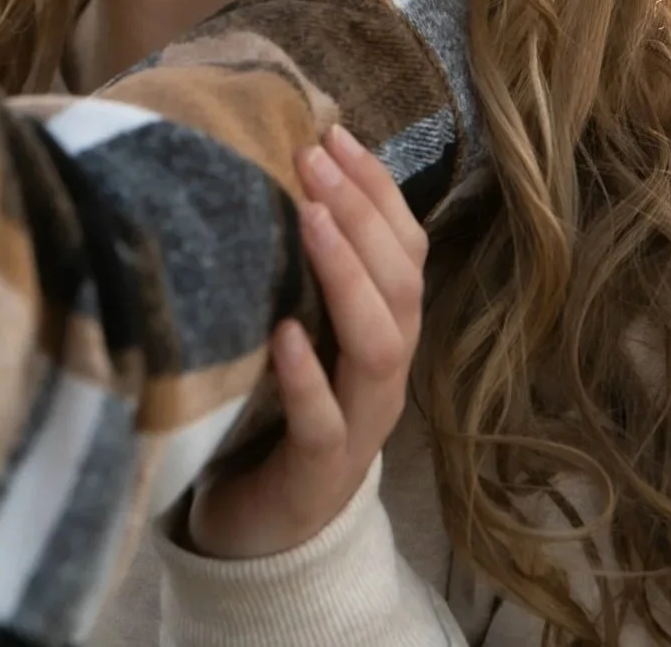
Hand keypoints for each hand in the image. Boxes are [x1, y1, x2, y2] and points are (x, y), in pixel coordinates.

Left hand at [185, 125, 428, 558]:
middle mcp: (384, 376)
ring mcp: (358, 427)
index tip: (335, 132)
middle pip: (400, 286)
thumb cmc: (274, 417)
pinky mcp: (317, 473)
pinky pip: (324, 421)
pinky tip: (284, 332)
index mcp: (384, 336)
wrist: (264, 538)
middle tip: (313, 156)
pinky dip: (308, 374)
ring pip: (378, 344)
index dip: (378, 190)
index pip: (405, 251)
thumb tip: (277, 177)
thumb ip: (298, 273)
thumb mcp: (297, 332)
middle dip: (361, 213)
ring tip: (308, 218)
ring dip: (346, 274)